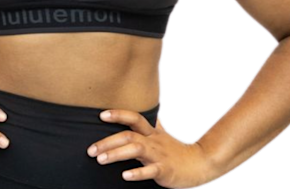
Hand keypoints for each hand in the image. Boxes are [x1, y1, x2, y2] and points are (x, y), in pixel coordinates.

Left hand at [87, 110, 215, 187]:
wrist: (199, 164)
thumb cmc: (175, 149)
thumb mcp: (161, 133)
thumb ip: (149, 123)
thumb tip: (141, 112)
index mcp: (151, 132)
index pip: (133, 117)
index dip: (118, 114)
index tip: (101, 115)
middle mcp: (153, 140)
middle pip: (128, 135)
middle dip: (107, 141)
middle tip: (90, 150)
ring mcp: (158, 155)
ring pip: (136, 149)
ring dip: (116, 154)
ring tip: (101, 160)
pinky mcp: (165, 170)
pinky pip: (150, 171)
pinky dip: (137, 173)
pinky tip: (125, 176)